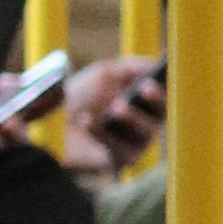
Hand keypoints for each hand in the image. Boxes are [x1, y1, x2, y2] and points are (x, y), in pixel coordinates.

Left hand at [54, 56, 162, 178]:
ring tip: (116, 106)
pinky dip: (104, 134)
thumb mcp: (105, 73)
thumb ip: (131, 67)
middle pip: (163, 113)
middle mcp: (147, 121)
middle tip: (144, 88)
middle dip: (156, 100)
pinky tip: (86, 121)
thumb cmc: (83, 94)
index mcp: (147, 100)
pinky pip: (123, 150)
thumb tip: (155, 63)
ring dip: (132, 117)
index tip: (157, 76)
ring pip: (146, 132)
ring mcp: (136, 142)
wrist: (56, 121)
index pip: (166, 93)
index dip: (165, 85)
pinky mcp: (121, 160)